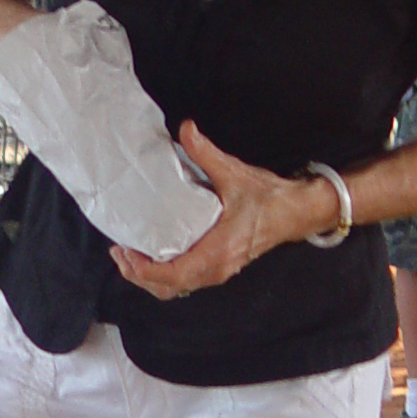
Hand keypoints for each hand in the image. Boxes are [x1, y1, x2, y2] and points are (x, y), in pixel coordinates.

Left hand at [108, 120, 304, 298]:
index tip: (125, 253)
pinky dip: (164, 275)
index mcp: (218, 251)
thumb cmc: (269, 198)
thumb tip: (185, 129)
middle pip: (168, 287)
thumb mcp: (235, 173)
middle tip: (119, 252)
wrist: (297, 212)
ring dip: (150, 277)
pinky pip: (186, 281)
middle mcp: (216, 268)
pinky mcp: (219, 267)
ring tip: (129, 256)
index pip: (174, 275)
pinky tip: (152, 255)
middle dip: (139, 274)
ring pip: (176, 288)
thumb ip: (206, 152)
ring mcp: (218, 271)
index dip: (145, 270)